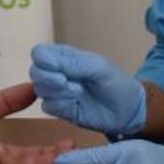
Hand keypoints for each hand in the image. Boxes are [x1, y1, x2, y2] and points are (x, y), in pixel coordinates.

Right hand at [30, 43, 145, 135]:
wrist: (128, 111)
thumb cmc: (116, 83)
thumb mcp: (99, 67)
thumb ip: (74, 63)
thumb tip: (48, 60)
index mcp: (64, 57)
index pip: (40, 53)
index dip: (41, 58)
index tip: (53, 65)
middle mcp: (56, 73)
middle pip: (35, 71)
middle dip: (47, 77)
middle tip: (64, 81)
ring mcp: (57, 92)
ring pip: (39, 89)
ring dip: (56, 91)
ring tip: (77, 92)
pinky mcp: (60, 109)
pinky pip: (48, 106)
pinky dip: (59, 104)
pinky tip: (75, 103)